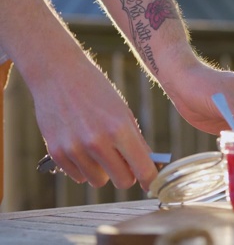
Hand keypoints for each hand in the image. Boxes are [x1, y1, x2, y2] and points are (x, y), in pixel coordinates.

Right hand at [29, 58, 156, 190]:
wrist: (58, 74)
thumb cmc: (96, 91)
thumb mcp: (123, 112)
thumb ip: (136, 141)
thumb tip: (150, 167)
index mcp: (120, 129)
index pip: (142, 169)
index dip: (150, 180)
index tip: (152, 182)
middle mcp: (97, 142)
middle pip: (123, 182)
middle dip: (127, 175)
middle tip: (125, 163)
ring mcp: (75, 149)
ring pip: (99, 182)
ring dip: (103, 172)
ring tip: (100, 151)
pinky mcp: (56, 152)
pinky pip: (78, 176)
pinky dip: (83, 167)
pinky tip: (82, 147)